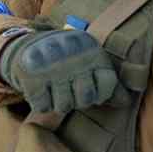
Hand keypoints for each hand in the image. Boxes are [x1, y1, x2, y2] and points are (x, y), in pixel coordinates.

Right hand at [0, 29, 118, 113]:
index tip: (90, 85)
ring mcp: (51, 66)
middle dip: (77, 99)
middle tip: (68, 88)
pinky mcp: (32, 76)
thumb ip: (106, 81)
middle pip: (85, 99)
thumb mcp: (89, 62)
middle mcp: (73, 56)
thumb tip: (125, 102)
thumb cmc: (66, 59)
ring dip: (57, 102)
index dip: (101, 91)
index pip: (108, 83)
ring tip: (53, 88)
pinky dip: (41, 103)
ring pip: (63, 106)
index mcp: (91, 50)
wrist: (28, 45)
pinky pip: (43, 106)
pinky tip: (41, 90)